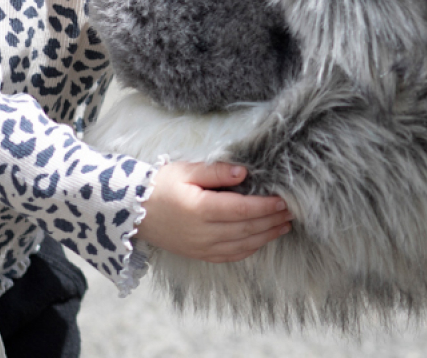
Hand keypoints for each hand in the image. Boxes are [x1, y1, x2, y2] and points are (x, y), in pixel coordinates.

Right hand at [135, 160, 292, 262]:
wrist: (132, 212)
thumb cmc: (160, 185)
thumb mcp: (186, 170)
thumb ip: (217, 171)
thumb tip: (245, 172)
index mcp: (200, 210)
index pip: (242, 209)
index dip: (266, 206)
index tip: (284, 200)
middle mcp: (203, 233)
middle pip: (247, 229)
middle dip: (272, 220)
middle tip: (293, 211)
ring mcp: (201, 247)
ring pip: (242, 245)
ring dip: (266, 236)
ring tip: (285, 225)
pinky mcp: (198, 254)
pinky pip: (230, 256)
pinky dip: (250, 249)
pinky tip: (262, 239)